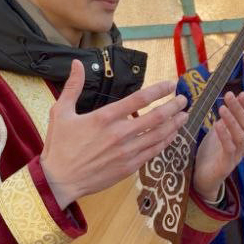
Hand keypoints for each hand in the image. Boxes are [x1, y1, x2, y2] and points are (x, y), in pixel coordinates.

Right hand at [40, 59, 188, 208]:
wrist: (60, 180)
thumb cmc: (59, 146)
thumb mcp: (61, 112)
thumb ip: (73, 87)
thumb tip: (78, 64)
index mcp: (105, 117)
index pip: (139, 99)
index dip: (159, 89)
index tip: (171, 84)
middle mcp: (120, 133)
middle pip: (157, 117)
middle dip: (174, 106)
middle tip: (184, 99)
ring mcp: (126, 152)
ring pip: (159, 135)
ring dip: (175, 124)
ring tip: (184, 116)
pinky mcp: (128, 167)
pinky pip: (153, 152)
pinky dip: (165, 142)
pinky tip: (171, 136)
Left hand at [192, 91, 243, 200]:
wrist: (203, 178)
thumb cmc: (211, 152)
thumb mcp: (218, 132)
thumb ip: (225, 118)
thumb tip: (229, 98)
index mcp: (242, 136)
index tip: (242, 93)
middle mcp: (243, 145)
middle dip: (239, 109)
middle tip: (229, 95)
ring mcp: (236, 156)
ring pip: (240, 136)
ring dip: (231, 120)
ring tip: (222, 108)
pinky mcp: (227, 165)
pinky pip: (229, 148)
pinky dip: (224, 136)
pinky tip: (217, 125)